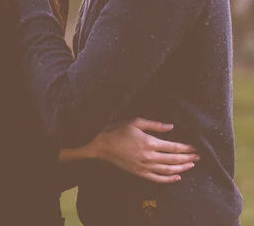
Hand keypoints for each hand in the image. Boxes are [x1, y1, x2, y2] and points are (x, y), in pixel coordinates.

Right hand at [85, 118, 199, 183]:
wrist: (102, 144)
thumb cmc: (117, 129)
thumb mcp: (136, 121)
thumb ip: (155, 125)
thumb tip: (171, 127)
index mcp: (149, 142)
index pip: (172, 147)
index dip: (185, 148)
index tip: (195, 148)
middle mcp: (149, 157)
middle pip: (173, 160)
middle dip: (187, 158)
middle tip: (198, 157)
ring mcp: (144, 167)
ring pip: (167, 170)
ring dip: (181, 168)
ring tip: (191, 165)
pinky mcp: (139, 173)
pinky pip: (157, 179)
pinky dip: (168, 179)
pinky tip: (177, 177)